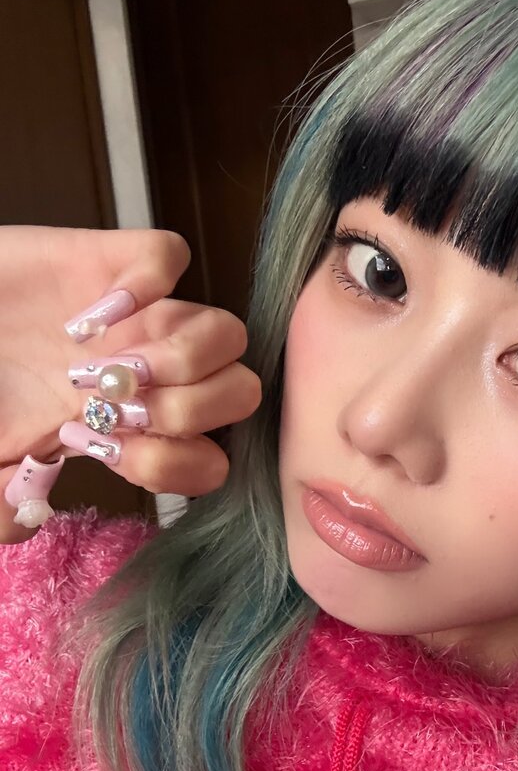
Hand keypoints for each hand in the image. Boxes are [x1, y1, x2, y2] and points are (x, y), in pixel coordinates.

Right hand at [0, 226, 261, 544]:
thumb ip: (6, 502)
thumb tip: (27, 514)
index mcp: (137, 429)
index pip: (210, 463)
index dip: (170, 465)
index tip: (106, 452)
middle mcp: (157, 376)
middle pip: (241, 395)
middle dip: (186, 410)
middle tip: (116, 405)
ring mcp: (145, 319)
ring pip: (228, 333)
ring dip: (178, 355)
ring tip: (109, 362)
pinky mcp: (116, 261)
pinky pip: (170, 256)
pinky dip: (145, 281)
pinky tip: (96, 311)